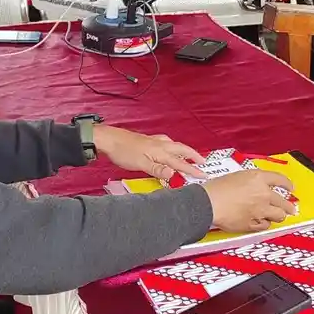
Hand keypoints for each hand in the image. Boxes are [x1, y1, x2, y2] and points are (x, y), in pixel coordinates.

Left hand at [91, 125, 206, 181]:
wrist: (109, 139)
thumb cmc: (123, 151)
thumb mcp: (141, 164)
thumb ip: (157, 169)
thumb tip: (173, 173)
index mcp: (160, 151)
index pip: (180, 162)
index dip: (192, 169)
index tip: (203, 175)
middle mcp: (160, 144)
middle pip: (181, 149)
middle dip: (193, 155)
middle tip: (203, 162)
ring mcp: (154, 141)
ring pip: (174, 145)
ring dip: (184, 151)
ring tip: (189, 156)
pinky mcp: (148, 141)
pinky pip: (166, 144)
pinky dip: (173, 148)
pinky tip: (169, 148)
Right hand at [202, 170, 296, 232]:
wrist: (208, 203)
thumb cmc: (216, 189)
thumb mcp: (236, 176)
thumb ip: (250, 181)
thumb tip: (256, 186)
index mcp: (257, 178)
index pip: (280, 180)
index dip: (288, 184)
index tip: (291, 188)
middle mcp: (263, 193)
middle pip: (284, 201)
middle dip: (289, 206)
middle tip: (290, 208)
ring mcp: (260, 209)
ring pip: (279, 215)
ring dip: (279, 216)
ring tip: (277, 216)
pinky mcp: (254, 223)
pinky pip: (265, 226)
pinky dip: (264, 224)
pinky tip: (261, 222)